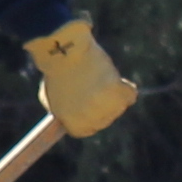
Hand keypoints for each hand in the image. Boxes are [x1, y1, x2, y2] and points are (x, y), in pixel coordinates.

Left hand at [27, 18, 136, 137]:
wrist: (65, 53)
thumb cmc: (57, 74)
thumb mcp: (52, 100)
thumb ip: (64, 113)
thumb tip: (73, 119)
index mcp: (76, 126)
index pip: (88, 128)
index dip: (87, 114)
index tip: (85, 102)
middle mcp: (93, 122)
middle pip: (106, 118)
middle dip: (100, 103)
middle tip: (91, 85)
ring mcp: (108, 108)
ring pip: (119, 105)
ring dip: (112, 94)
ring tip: (97, 78)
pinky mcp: (119, 93)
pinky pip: (130, 94)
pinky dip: (125, 86)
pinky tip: (113, 78)